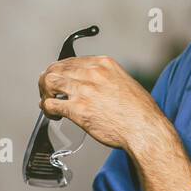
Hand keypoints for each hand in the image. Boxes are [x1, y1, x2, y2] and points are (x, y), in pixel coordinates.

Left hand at [38, 55, 166, 151]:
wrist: (145, 129)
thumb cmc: (139, 111)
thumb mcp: (124, 82)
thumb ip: (104, 79)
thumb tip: (89, 84)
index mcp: (103, 64)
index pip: (71, 61)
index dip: (61, 71)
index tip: (59, 79)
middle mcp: (92, 73)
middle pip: (56, 68)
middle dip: (48, 80)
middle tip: (48, 91)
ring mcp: (84, 91)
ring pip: (49, 82)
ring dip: (44, 92)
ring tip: (48, 101)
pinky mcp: (78, 109)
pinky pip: (51, 104)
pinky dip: (46, 109)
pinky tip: (52, 115)